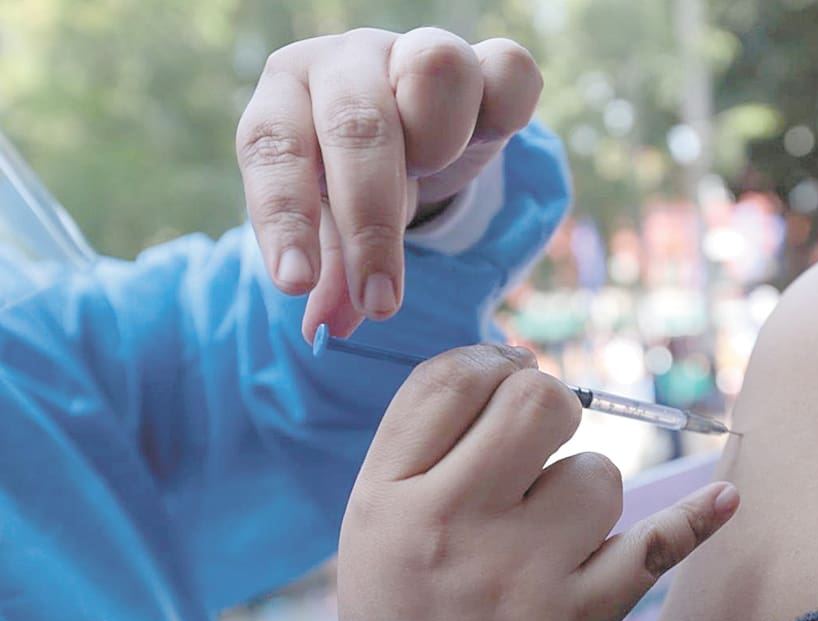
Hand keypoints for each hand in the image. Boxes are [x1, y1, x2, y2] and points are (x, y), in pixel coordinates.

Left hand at [236, 28, 542, 340]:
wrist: (410, 131)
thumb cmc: (353, 183)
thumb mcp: (331, 230)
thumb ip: (329, 279)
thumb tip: (323, 334)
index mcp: (287, 95)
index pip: (273, 148)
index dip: (284, 217)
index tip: (296, 284)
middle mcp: (348, 62)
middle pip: (358, 126)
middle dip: (370, 224)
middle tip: (379, 302)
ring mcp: (417, 52)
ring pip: (434, 69)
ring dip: (436, 141)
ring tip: (430, 175)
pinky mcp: (485, 62)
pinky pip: (508, 67)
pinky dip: (504, 111)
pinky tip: (487, 144)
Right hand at [335, 344, 739, 620]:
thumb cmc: (399, 601)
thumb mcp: (374, 512)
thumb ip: (428, 430)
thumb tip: (518, 356)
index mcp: (388, 494)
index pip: (451, 380)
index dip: (494, 361)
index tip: (509, 373)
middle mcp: (450, 525)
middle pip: (536, 403)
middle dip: (550, 406)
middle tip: (538, 441)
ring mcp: (520, 574)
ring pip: (598, 473)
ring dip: (584, 492)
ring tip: (548, 539)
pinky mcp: (579, 618)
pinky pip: (653, 545)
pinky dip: (693, 521)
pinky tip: (724, 499)